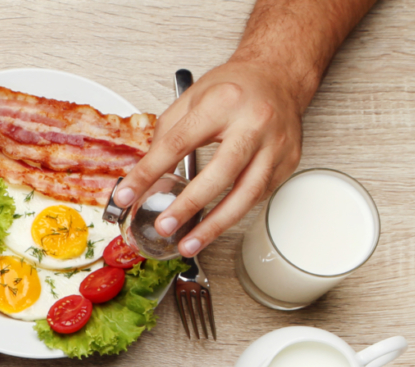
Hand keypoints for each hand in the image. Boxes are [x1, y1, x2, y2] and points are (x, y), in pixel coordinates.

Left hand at [113, 59, 305, 256]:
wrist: (279, 75)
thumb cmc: (233, 87)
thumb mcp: (190, 100)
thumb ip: (165, 138)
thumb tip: (144, 178)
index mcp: (223, 103)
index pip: (177, 144)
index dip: (148, 173)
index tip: (126, 196)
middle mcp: (255, 122)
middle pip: (221, 172)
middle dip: (189, 205)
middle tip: (165, 227)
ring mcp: (276, 144)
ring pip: (248, 193)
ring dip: (215, 225)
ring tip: (189, 244)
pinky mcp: (288, 161)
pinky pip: (259, 195)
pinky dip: (234, 213)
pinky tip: (214, 225)